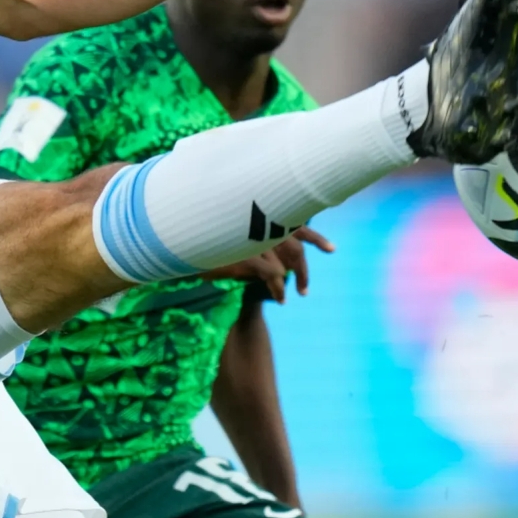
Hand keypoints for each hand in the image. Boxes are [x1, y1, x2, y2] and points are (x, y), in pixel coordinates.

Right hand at [203, 226, 334, 302]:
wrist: (185, 240)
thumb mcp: (235, 236)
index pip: (299, 225)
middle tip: (305, 290)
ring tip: (287, 298)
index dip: (316, 238)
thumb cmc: (205, 237)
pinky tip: (280, 299)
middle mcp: (265, 225)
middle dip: (304, 271)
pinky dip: (278, 289)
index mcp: (265, 217)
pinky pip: (274, 276)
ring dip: (287, 284)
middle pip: (296, 250)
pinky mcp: (250, 255)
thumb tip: (272, 258)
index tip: (332, 249)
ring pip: (285, 266)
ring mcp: (258, 239)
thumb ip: (256, 240)